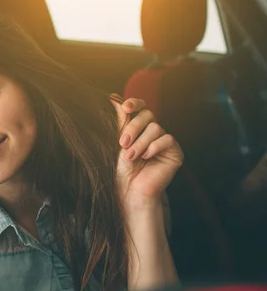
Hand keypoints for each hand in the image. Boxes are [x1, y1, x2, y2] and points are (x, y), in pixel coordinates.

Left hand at [110, 94, 183, 209]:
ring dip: (140, 143)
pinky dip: (154, 147)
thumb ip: (121, 122)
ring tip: (132, 157)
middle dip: (134, 127)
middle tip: (123, 143)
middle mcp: (154, 132)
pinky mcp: (175, 152)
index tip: (125, 106)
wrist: (132, 191)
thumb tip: (114, 99)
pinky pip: (167, 139)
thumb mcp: (120, 143)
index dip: (135, 103)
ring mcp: (165, 142)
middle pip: (148, 115)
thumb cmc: (124, 170)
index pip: (141, 108)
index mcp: (140, 128)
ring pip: (156, 128)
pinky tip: (147, 158)